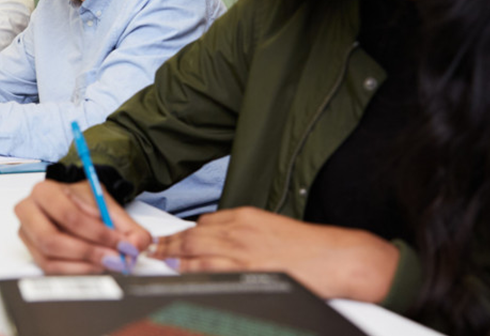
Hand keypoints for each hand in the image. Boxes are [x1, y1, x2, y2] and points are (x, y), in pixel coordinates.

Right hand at [15, 180, 151, 274]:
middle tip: (114, 258)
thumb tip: (138, 244)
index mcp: (45, 191)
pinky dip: (76, 271)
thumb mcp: (107, 204)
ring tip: (108, 263)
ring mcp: (26, 234)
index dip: (98, 233)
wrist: (73, 202)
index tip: (122, 243)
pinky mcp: (31, 252)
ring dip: (83, 265)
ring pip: (49, 258)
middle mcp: (28, 211)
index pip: (69, 216)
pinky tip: (95, 267)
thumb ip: (126, 225)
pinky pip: (50, 269)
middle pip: (51, 240)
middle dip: (88, 252)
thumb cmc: (85, 201)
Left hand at [152, 207, 398, 302]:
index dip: (184, 232)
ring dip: (173, 256)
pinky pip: (210, 269)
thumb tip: (224, 241)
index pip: (206, 223)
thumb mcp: (273, 229)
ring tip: (157, 260)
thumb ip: (247, 233)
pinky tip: (178, 272)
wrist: (336, 258)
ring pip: (196, 251)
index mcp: (247, 218)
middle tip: (153, 248)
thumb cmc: (311, 248)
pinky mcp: (247, 269)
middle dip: (170, 242)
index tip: (170, 238)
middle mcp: (240, 231)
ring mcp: (242, 251)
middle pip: (194, 235)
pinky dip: (190, 269)